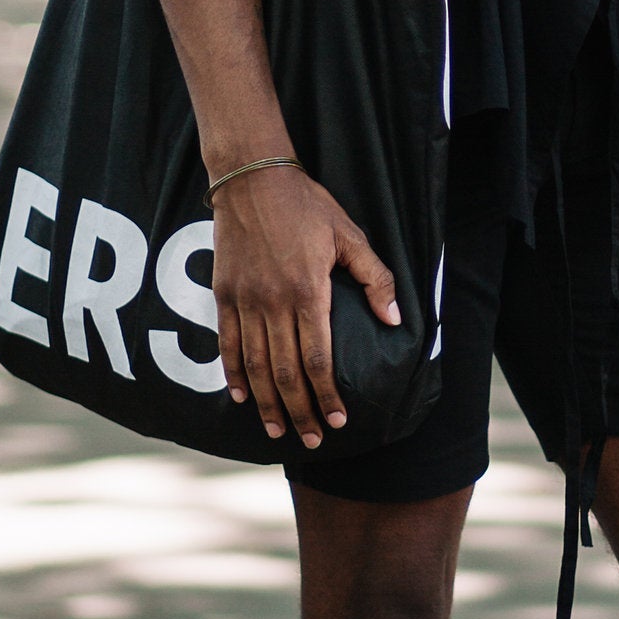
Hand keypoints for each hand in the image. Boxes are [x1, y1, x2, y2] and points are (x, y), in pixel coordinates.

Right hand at [210, 165, 399, 448]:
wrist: (252, 178)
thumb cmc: (307, 205)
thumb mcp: (350, 235)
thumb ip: (375, 278)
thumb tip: (395, 319)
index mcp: (307, 292)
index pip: (318, 360)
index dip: (328, 395)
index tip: (339, 419)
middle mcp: (273, 303)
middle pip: (285, 373)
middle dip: (301, 411)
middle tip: (313, 440)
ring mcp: (244, 301)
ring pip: (255, 366)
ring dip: (268, 403)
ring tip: (277, 430)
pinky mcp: (223, 295)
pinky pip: (227, 344)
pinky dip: (234, 374)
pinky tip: (242, 398)